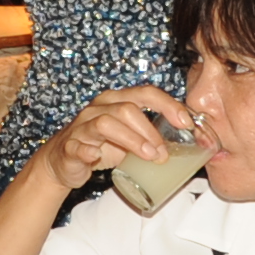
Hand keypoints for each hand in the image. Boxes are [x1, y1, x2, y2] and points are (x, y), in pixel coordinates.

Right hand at [34, 85, 190, 194]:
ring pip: (106, 123)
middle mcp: (100, 108)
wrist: (64, 161)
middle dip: (150, 130)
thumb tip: (190, 146)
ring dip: (131, 140)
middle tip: (164, 153)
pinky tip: (96, 156)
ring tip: (148, 156)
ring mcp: (83, 126)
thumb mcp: (130, 139)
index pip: (146, 93)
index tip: (186, 124)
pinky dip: (88, 150)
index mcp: (117, 101)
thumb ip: (153, 137)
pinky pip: (77, 145)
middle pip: (128, 108)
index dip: (168, 105)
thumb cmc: (101, 145)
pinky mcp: (70, 146)